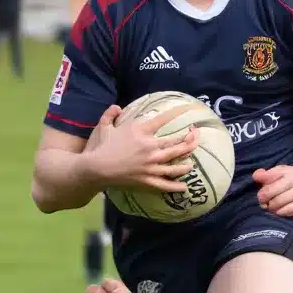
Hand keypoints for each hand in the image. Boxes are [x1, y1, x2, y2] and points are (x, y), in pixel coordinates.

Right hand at [84, 105, 198, 192]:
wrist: (95, 168)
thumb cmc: (100, 147)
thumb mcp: (103, 126)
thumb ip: (110, 114)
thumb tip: (116, 106)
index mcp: (141, 132)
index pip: (163, 120)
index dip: (177, 113)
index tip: (187, 109)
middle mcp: (150, 147)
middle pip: (177, 143)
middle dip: (190, 139)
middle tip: (197, 136)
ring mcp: (151, 165)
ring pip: (175, 164)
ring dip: (186, 162)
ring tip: (192, 162)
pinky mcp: (147, 180)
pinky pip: (166, 184)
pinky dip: (176, 186)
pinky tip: (184, 186)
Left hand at [253, 166, 292, 215]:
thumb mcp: (284, 173)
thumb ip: (269, 174)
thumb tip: (256, 176)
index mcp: (287, 172)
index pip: (268, 178)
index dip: (262, 189)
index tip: (261, 196)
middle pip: (272, 191)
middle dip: (264, 200)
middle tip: (264, 204)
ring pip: (280, 201)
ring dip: (273, 207)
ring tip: (273, 208)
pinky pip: (291, 209)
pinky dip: (283, 212)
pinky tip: (281, 211)